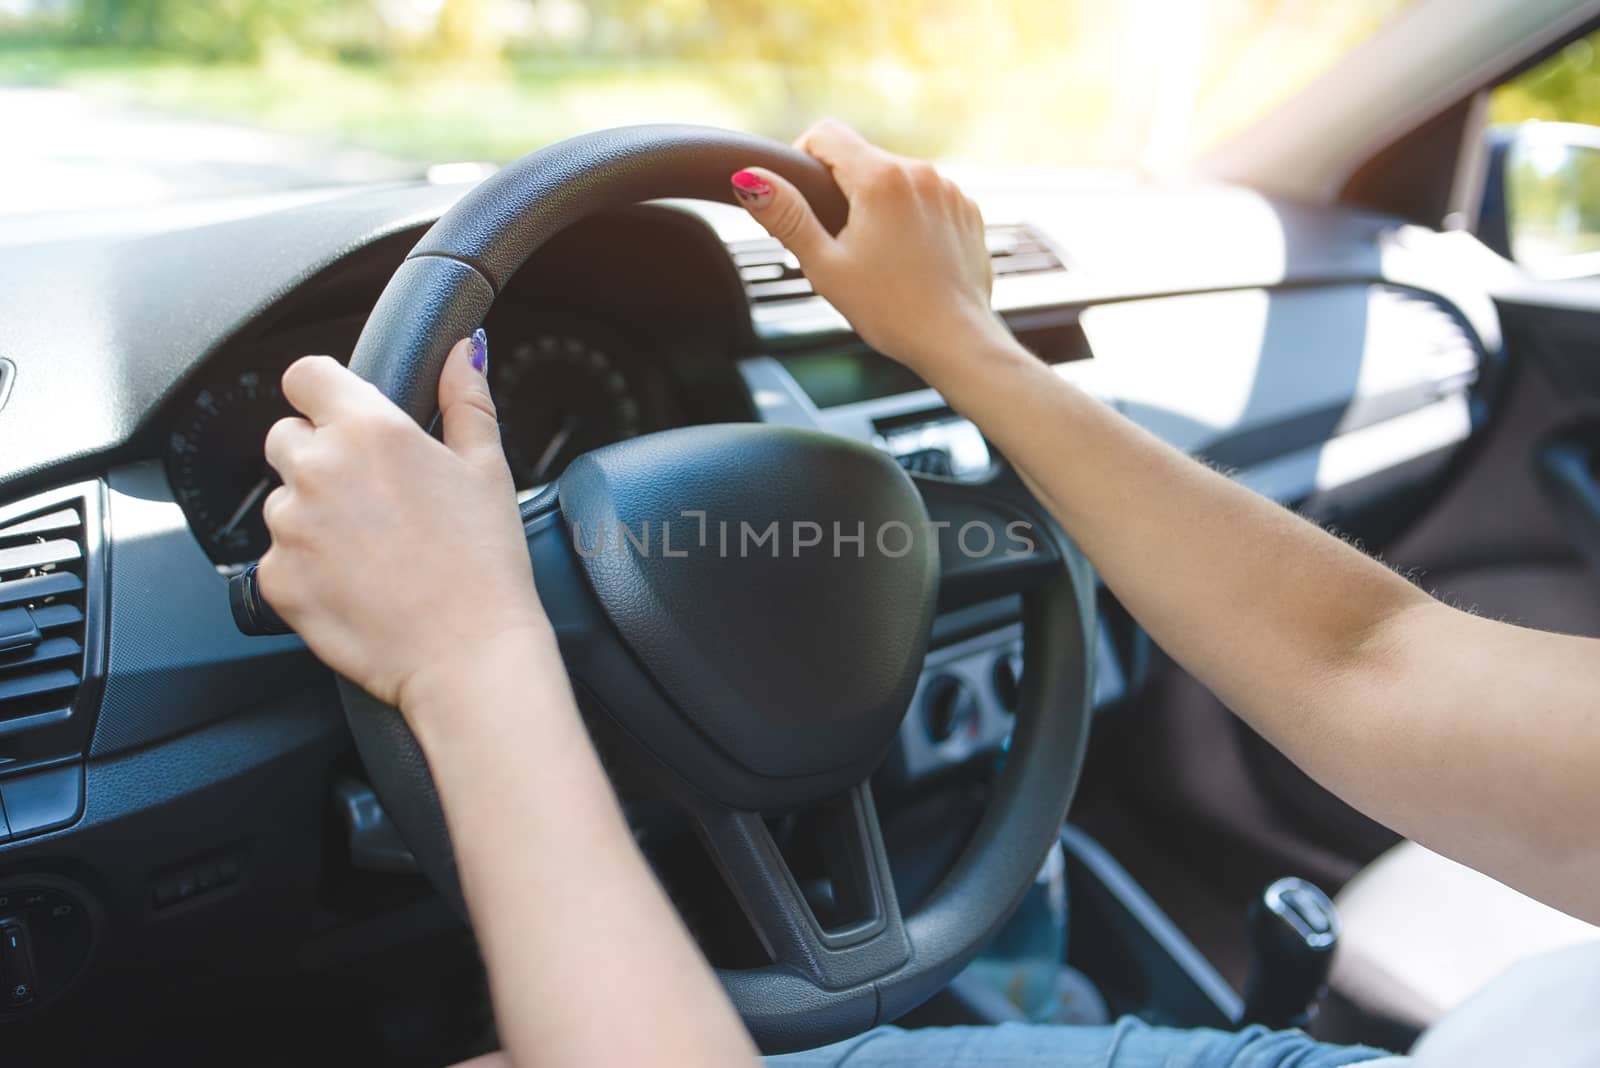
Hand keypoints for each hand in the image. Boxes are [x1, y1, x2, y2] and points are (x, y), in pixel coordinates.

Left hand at [257, 332, 550, 713]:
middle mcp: (318, 469)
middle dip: (319, 457)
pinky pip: (278, 557)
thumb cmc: (486, 564)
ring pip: (282, 501)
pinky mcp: (275, 579)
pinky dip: (307, 568)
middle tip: (374, 499)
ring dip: (312, 516)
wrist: (469, 655)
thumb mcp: (487, 469)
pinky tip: (357, 584)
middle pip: (286, 437)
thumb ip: (466, 399)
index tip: (342, 416)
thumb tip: (464, 350)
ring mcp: (289, 527)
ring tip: (372, 550)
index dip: (324, 393)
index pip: (305, 375)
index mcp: (369, 430)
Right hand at [731, 119, 1009, 377]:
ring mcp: (949, 190)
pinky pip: (927, 198)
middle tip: (840, 244)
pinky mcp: (967, 210)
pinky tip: (909, 258)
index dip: (803, 158)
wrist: (956, 340)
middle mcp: (920, 172)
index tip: (804, 198)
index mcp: (881, 179)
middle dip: (843, 191)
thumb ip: (787, 217)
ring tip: (878, 256)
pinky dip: (912, 217)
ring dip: (879, 204)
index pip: (826, 134)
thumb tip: (750, 178)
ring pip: (896, 179)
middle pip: (862, 159)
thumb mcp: (826, 266)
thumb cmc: (890, 310)